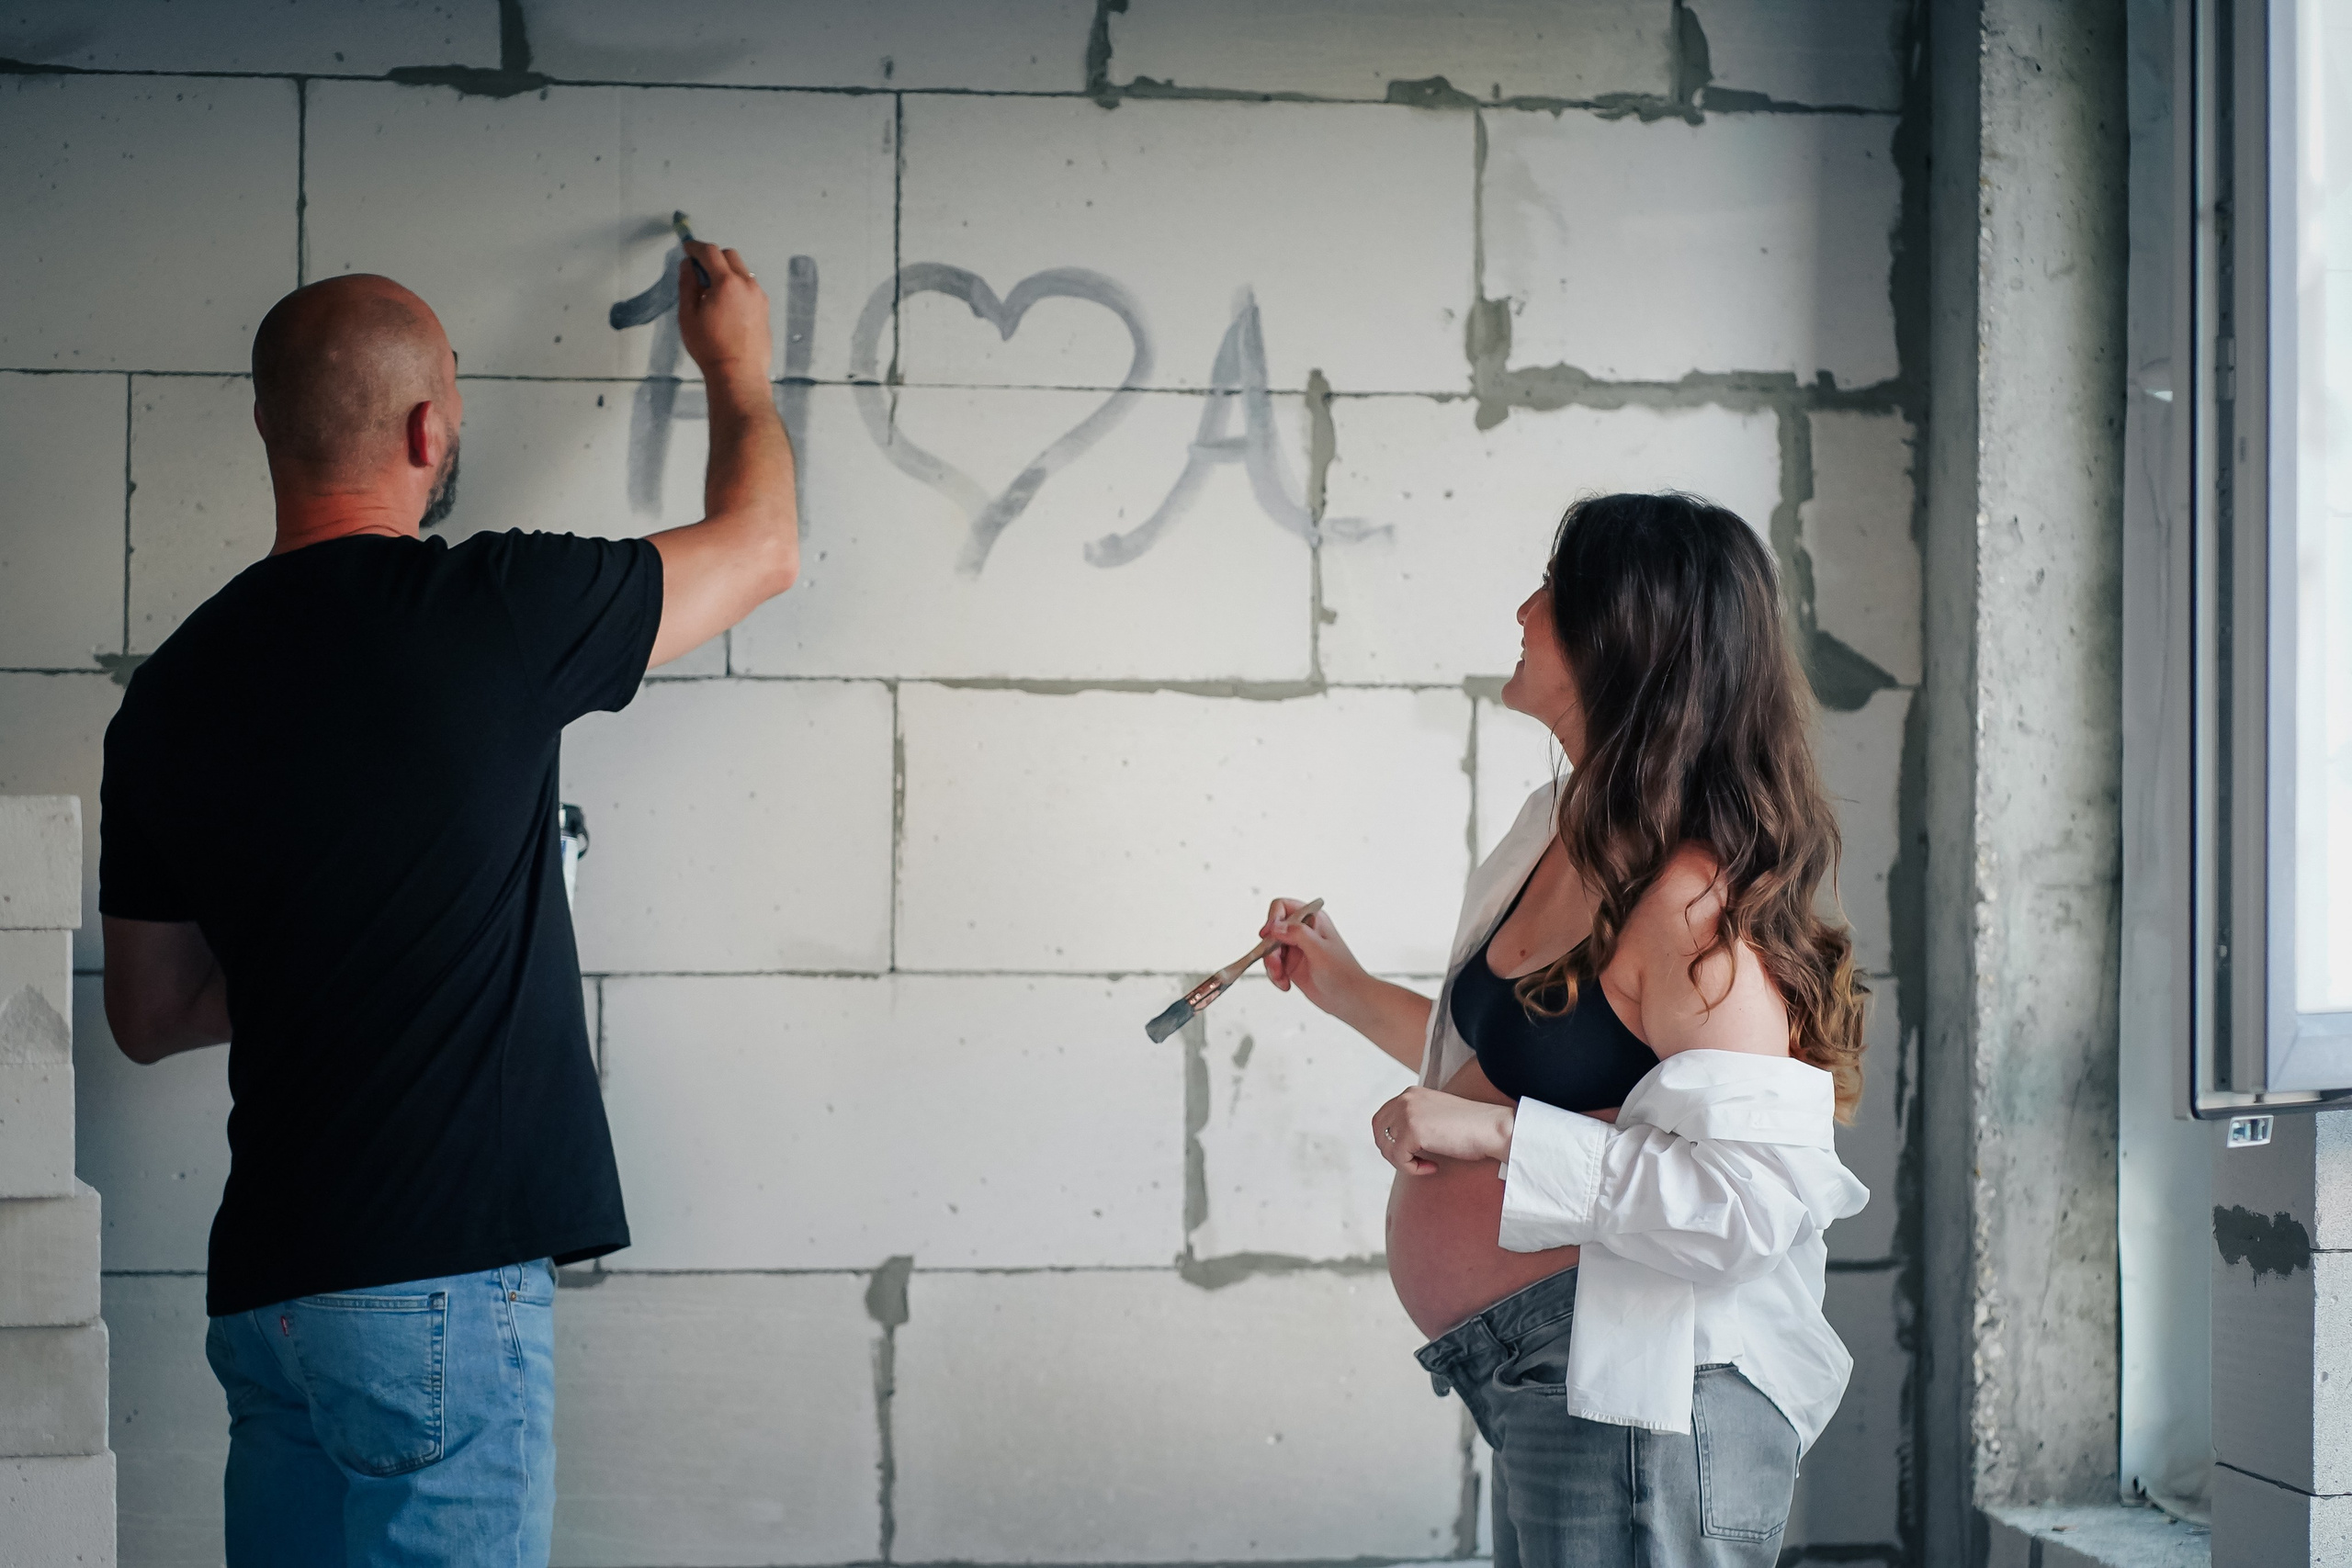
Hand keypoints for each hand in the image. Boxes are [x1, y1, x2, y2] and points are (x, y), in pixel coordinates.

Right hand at [676, 239, 772, 384]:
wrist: (739, 374)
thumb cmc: (709, 347)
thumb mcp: (688, 314)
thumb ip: (687, 284)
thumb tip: (687, 265)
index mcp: (727, 283)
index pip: (710, 252)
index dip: (695, 247)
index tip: (686, 248)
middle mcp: (748, 285)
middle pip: (730, 256)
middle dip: (713, 256)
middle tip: (698, 270)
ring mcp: (760, 297)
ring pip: (742, 271)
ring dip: (726, 272)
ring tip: (712, 292)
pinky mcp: (765, 309)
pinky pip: (749, 287)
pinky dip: (737, 286)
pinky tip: (726, 305)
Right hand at [1261, 898, 1368, 1017]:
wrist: (1349, 998)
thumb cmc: (1343, 973)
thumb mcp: (1319, 949)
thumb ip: (1297, 933)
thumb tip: (1276, 926)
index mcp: (1312, 919)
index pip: (1283, 907)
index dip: (1273, 919)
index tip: (1268, 935)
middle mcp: (1303, 932)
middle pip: (1272, 931)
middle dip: (1269, 948)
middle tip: (1276, 963)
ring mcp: (1296, 949)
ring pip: (1269, 950)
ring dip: (1271, 965)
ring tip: (1281, 977)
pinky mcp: (1292, 965)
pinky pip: (1273, 966)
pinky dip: (1275, 975)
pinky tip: (1285, 983)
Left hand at [1371, 1086, 1513, 1175]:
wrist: (1492, 1129)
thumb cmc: (1471, 1128)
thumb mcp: (1436, 1116)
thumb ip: (1415, 1120)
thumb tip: (1395, 1142)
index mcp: (1411, 1094)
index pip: (1382, 1118)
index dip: (1390, 1140)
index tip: (1411, 1152)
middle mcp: (1405, 1099)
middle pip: (1378, 1131)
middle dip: (1391, 1151)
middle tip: (1413, 1162)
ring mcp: (1407, 1113)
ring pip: (1386, 1147)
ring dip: (1403, 1162)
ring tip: (1426, 1164)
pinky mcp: (1413, 1131)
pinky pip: (1399, 1158)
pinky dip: (1413, 1169)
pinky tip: (1433, 1167)